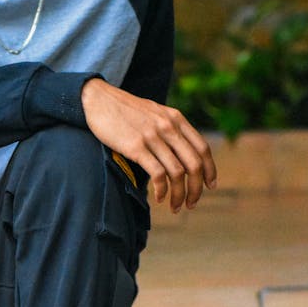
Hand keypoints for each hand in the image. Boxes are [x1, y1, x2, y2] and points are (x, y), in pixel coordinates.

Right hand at [81, 79, 216, 211]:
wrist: (98, 99)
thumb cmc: (124, 110)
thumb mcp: (154, 112)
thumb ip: (169, 128)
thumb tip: (181, 153)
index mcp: (176, 118)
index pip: (203, 148)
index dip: (210, 170)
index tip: (210, 185)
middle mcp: (168, 127)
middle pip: (194, 164)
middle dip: (197, 189)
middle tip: (192, 204)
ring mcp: (153, 137)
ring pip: (177, 173)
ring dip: (180, 195)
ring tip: (176, 207)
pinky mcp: (136, 147)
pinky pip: (158, 174)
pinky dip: (162, 190)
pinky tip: (158, 198)